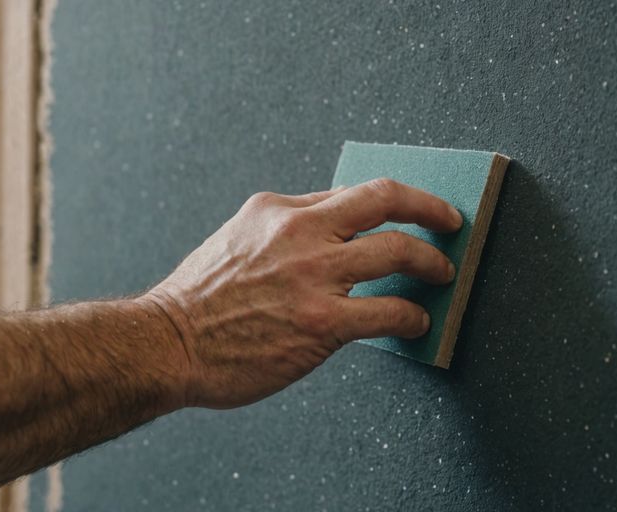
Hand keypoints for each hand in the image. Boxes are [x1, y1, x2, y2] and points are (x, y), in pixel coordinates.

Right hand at [142, 179, 462, 408]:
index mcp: (277, 209)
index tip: (412, 209)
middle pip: (386, 200)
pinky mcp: (322, 322)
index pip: (350, 192)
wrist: (166, 344)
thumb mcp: (236, 240)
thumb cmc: (198, 301)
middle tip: (450, 224)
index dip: (392, 200)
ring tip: (441, 274)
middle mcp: (300, 232)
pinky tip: (415, 323)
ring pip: (400, 250)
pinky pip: (390, 311)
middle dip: (431, 210)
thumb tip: (332, 236)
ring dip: (432, 262)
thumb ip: (282, 233)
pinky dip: (412, 315)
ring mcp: (314, 276)